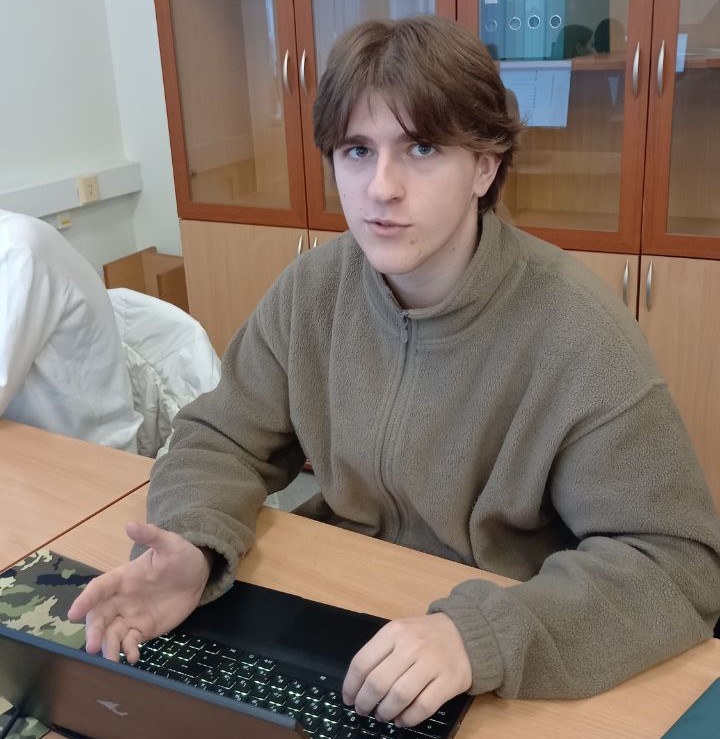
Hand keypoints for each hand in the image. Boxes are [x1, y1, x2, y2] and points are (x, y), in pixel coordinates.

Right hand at [67, 522, 211, 662]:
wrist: (197, 575)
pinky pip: (131, 642)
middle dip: (93, 631)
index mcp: (122, 577)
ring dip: (108, 646)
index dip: (85, 600)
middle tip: (92, 647)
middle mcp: (121, 599)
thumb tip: (129, 525)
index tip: (72, 614)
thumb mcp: (169, 543)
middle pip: (99, 616)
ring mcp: (131, 615)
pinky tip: (135, 657)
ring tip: (111, 659)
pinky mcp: (144, 629)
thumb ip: (150, 535)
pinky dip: (129, 650)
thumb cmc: (180, 556)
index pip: (98, 588)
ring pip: (111, 633)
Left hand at [342, 613, 471, 726]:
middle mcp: (411, 645)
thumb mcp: (399, 632)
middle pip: (378, 682)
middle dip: (365, 703)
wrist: (464, 633)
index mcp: (394, 631)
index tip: (349, 698)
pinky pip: (423, 707)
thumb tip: (357, 686)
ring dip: (385, 712)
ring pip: (399, 697)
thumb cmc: (424, 636)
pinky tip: (402, 719)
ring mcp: (431, 663)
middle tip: (364, 710)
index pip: (362, 662)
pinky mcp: (448, 681)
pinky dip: (408, 718)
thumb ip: (380, 653)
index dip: (351, 686)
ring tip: (383, 715)